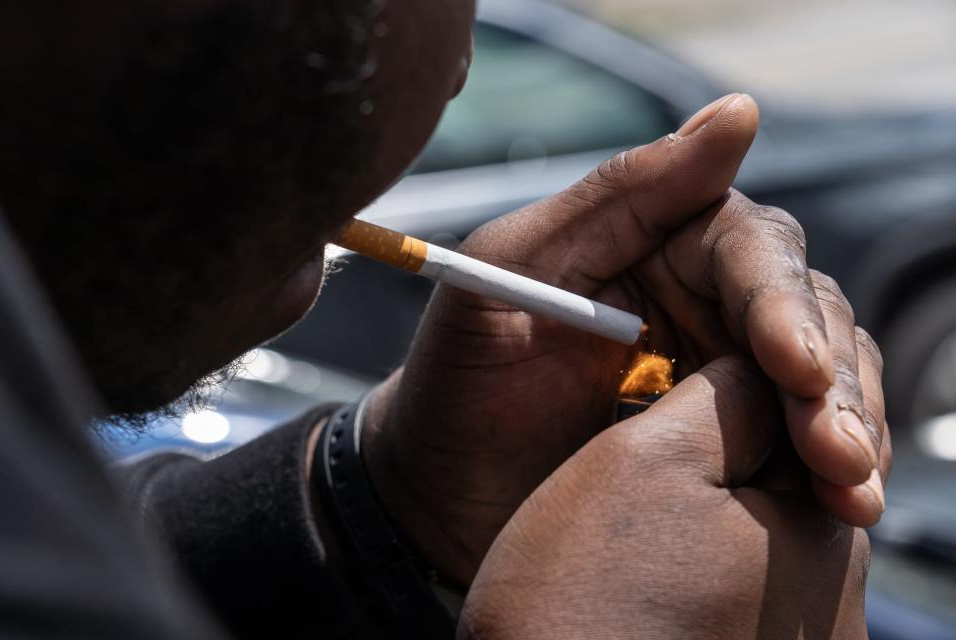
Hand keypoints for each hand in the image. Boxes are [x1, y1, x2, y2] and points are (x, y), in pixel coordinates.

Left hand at [361, 94, 888, 584]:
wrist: (439, 497)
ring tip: (851, 490)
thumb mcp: (512, 271)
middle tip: (836, 448)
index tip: (794, 366)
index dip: (781, 302)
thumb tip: (739, 113)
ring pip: (822, 375)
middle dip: (826, 377)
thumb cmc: (458, 381)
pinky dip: (831, 468)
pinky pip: (802, 440)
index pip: (749, 250)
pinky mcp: (729, 444)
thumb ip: (616, 196)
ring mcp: (717, 373)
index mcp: (651, 244)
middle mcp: (698, 300)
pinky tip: (846, 500)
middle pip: (803, 312)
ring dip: (846, 425)